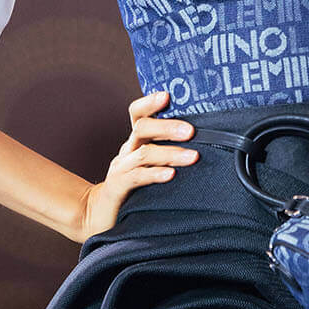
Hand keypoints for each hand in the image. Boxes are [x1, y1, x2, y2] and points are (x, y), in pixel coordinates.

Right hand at [78, 90, 198, 241]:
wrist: (102, 213)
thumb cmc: (135, 186)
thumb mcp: (150, 163)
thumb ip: (168, 150)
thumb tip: (206, 139)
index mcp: (136, 140)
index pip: (138, 113)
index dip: (150, 102)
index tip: (168, 95)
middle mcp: (128, 149)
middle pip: (142, 127)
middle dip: (167, 127)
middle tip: (191, 131)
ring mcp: (121, 167)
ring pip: (144, 153)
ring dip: (170, 153)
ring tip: (193, 157)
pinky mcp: (118, 187)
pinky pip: (136, 177)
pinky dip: (154, 174)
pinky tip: (170, 175)